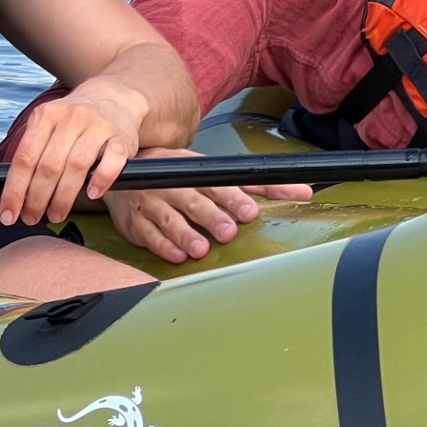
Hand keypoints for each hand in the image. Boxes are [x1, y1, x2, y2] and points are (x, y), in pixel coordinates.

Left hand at [0, 82, 146, 226]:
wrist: (113, 97)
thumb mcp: (44, 134)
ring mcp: (98, 126)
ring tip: (55, 214)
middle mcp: (71, 118)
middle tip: (31, 218)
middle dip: (36, 198)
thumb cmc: (74, 123)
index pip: (25, 158)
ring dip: (63, 197)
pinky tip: (92, 194)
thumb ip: (20, 169)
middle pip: (49, 165)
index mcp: (46, 115)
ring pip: (77, 166)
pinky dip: (101, 179)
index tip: (8, 213)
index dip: (14, 190)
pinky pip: (112, 160)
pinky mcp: (121, 137)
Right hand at [100, 148, 313, 263]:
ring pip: (170, 219)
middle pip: (195, 201)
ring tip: (201, 250)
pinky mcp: (135, 223)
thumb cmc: (178, 174)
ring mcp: (152, 203)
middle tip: (228, 232)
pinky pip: (148, 235)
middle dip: (212, 217)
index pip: (218, 184)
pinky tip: (177, 256)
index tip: (250, 211)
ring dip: (185, 234)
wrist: (123, 170)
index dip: (234, 197)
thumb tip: (304, 191)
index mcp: (195, 172)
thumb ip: (256, 184)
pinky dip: (162, 246)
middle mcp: (174, 186)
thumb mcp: (214, 172)